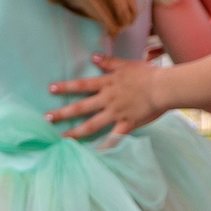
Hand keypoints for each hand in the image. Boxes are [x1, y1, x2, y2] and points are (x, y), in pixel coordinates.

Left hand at [44, 53, 165, 145]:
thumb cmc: (147, 74)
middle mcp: (107, 99)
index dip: (65, 87)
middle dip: (62, 113)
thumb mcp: (126, 64)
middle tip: (47, 118)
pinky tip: (94, 154)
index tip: (50, 89)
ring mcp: (116, 113)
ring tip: (63, 137)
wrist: (164, 88)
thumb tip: (93, 56)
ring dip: (76, 132)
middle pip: (81, 107)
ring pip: (92, 125)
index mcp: (106, 84)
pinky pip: (113, 138)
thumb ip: (108, 62)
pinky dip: (104, 146)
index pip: (81, 85)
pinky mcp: (126, 124)